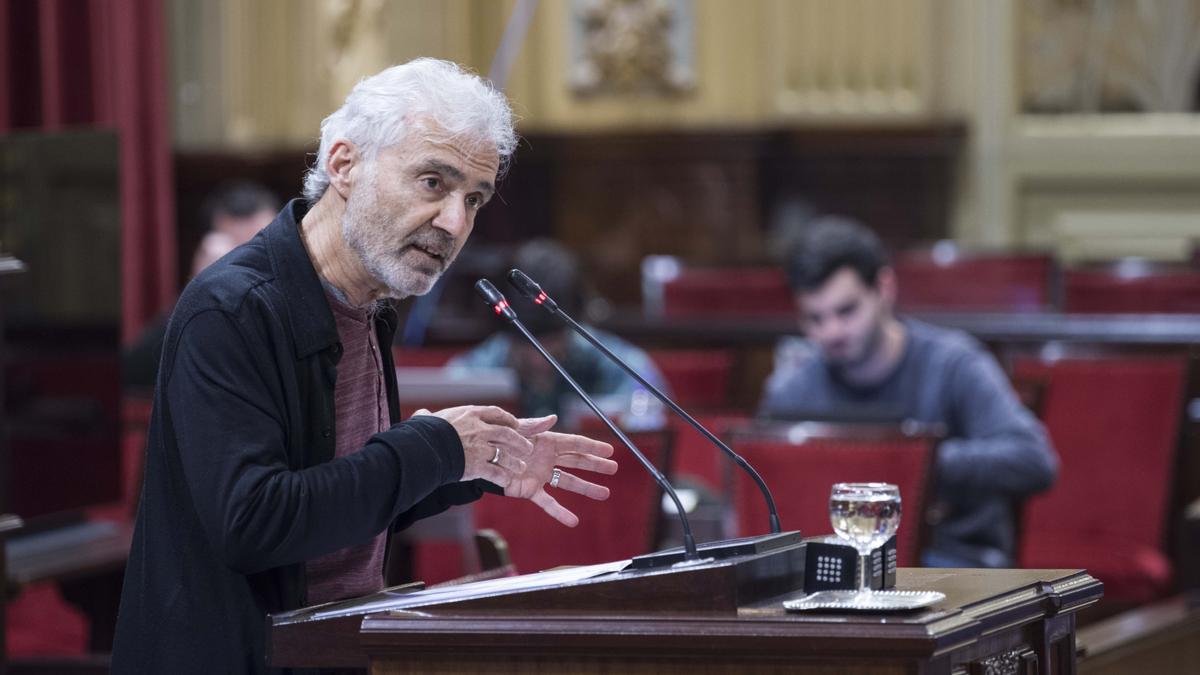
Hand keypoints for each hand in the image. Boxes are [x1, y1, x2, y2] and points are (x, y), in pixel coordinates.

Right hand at [415, 405, 534, 484]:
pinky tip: (506, 481)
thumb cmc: (422, 432)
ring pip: (504, 454)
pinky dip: (502, 477)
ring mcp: (480, 448)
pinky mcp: (477, 466)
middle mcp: (479, 429)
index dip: (507, 419)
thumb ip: (430, 417)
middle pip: (506, 433)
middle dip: (519, 441)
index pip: (495, 413)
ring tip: (521, 467)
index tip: (514, 424)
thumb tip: (422, 414)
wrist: (422, 448)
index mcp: (470, 414)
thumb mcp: (429, 419)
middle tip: (528, 447)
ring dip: (514, 461)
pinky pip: (495, 473)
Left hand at [503, 414, 617, 527]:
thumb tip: (554, 418)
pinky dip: (560, 512)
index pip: (575, 444)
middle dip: (596, 465)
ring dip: (586, 488)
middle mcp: (548, 458)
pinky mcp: (531, 490)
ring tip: (605, 494)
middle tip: (614, 469)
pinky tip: (573, 521)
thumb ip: (535, 425)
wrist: (483, 457)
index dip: (593, 447)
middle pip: (577, 462)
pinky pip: (548, 502)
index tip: (610, 451)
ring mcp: (541, 475)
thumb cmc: (500, 439)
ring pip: (568, 482)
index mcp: (547, 442)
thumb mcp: (517, 429)